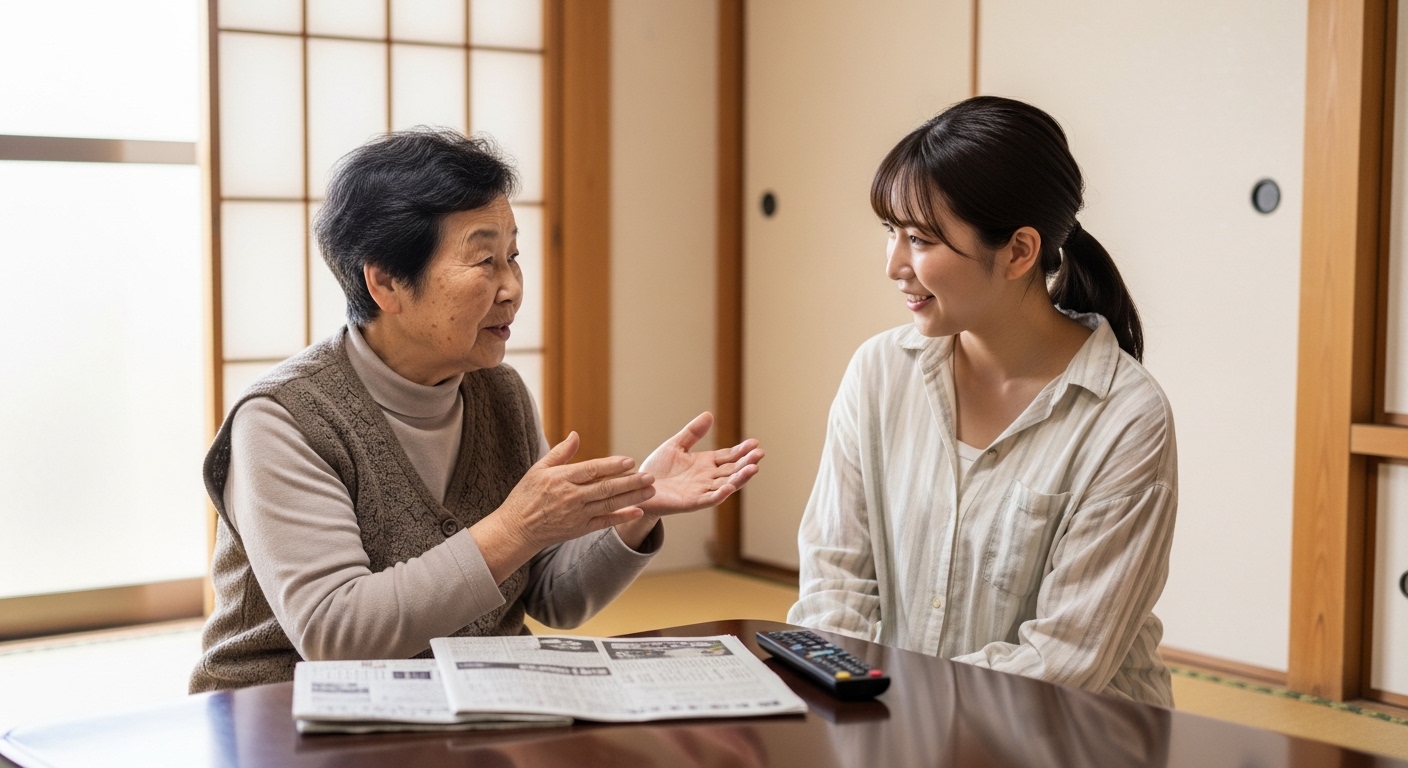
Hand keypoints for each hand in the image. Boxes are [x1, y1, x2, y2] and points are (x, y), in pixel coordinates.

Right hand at [471, 432, 654, 582]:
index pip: (591, 470)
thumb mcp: (538, 470)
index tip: (630, 461)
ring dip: (632, 497)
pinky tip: (638, 511)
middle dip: (631, 482)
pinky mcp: (580, 528)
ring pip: (609, 504)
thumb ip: (560, 453)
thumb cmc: (526, 496)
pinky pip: (605, 522)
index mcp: (561, 479)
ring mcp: (577, 514)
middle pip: (606, 487)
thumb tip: (576, 435)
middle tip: (650, 476)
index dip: (612, 466)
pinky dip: (622, 517)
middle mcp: (571, 497)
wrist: (517, 528)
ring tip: (651, 491)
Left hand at [637, 412, 763, 514]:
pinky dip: (720, 494)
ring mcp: (701, 491)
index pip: (729, 456)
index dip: (742, 450)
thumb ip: (693, 432)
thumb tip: (709, 414)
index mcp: (706, 464)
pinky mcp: (691, 502)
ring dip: (740, 477)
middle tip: (760, 453)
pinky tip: (729, 487)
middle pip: (732, 470)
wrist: (638, 488)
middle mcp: (707, 478)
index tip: (755, 443)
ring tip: (753, 468)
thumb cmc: (657, 468)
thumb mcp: (676, 445)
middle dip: (746, 462)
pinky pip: (709, 499)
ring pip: (726, 484)